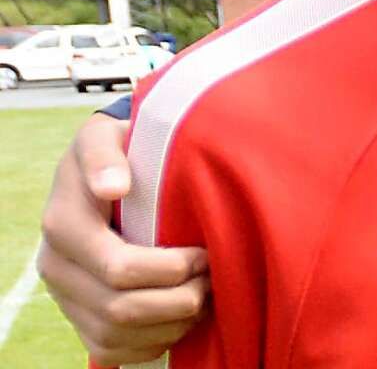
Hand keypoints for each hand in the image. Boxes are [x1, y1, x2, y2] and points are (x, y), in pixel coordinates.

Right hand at [37, 113, 208, 364]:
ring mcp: (66, 297)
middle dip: (178, 300)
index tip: (206, 252)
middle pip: (119, 309)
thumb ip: (104, 156)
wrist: (104, 171)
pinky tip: (181, 318)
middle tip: (213, 278)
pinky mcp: (79, 317)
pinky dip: (152, 343)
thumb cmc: (117, 148)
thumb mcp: (105, 136)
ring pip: (116, 335)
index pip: (118, 268)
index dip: (171, 268)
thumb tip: (113, 187)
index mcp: (64, 225)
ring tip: (204, 296)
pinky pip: (111, 350)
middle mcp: (56, 267)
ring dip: (169, 323)